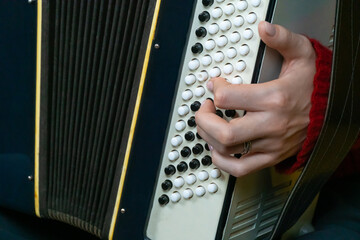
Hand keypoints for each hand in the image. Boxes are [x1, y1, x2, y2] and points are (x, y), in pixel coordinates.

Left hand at [195, 21, 315, 176]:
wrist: (333, 111)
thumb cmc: (314, 86)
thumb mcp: (302, 55)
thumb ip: (283, 40)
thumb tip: (265, 29)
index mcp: (274, 98)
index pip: (228, 98)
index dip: (214, 88)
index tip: (215, 84)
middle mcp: (271, 125)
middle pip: (224, 131)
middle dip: (203, 119)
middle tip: (203, 109)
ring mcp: (270, 144)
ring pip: (228, 150)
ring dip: (208, 137)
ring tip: (208, 125)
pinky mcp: (270, 156)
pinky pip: (241, 169)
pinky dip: (222, 162)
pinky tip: (217, 149)